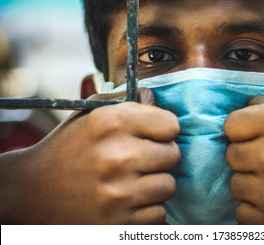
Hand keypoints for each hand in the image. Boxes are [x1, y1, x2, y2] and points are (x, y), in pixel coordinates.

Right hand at [0, 88, 179, 223]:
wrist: (32, 191)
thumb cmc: (68, 149)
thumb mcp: (90, 115)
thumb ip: (125, 102)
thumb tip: (155, 97)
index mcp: (111, 123)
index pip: (171, 124)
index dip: (163, 130)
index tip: (152, 136)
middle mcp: (117, 157)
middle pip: (173, 155)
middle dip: (160, 157)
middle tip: (139, 160)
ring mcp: (118, 194)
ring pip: (168, 186)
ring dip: (154, 185)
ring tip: (130, 181)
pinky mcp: (118, 224)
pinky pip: (158, 214)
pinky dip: (146, 210)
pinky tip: (125, 202)